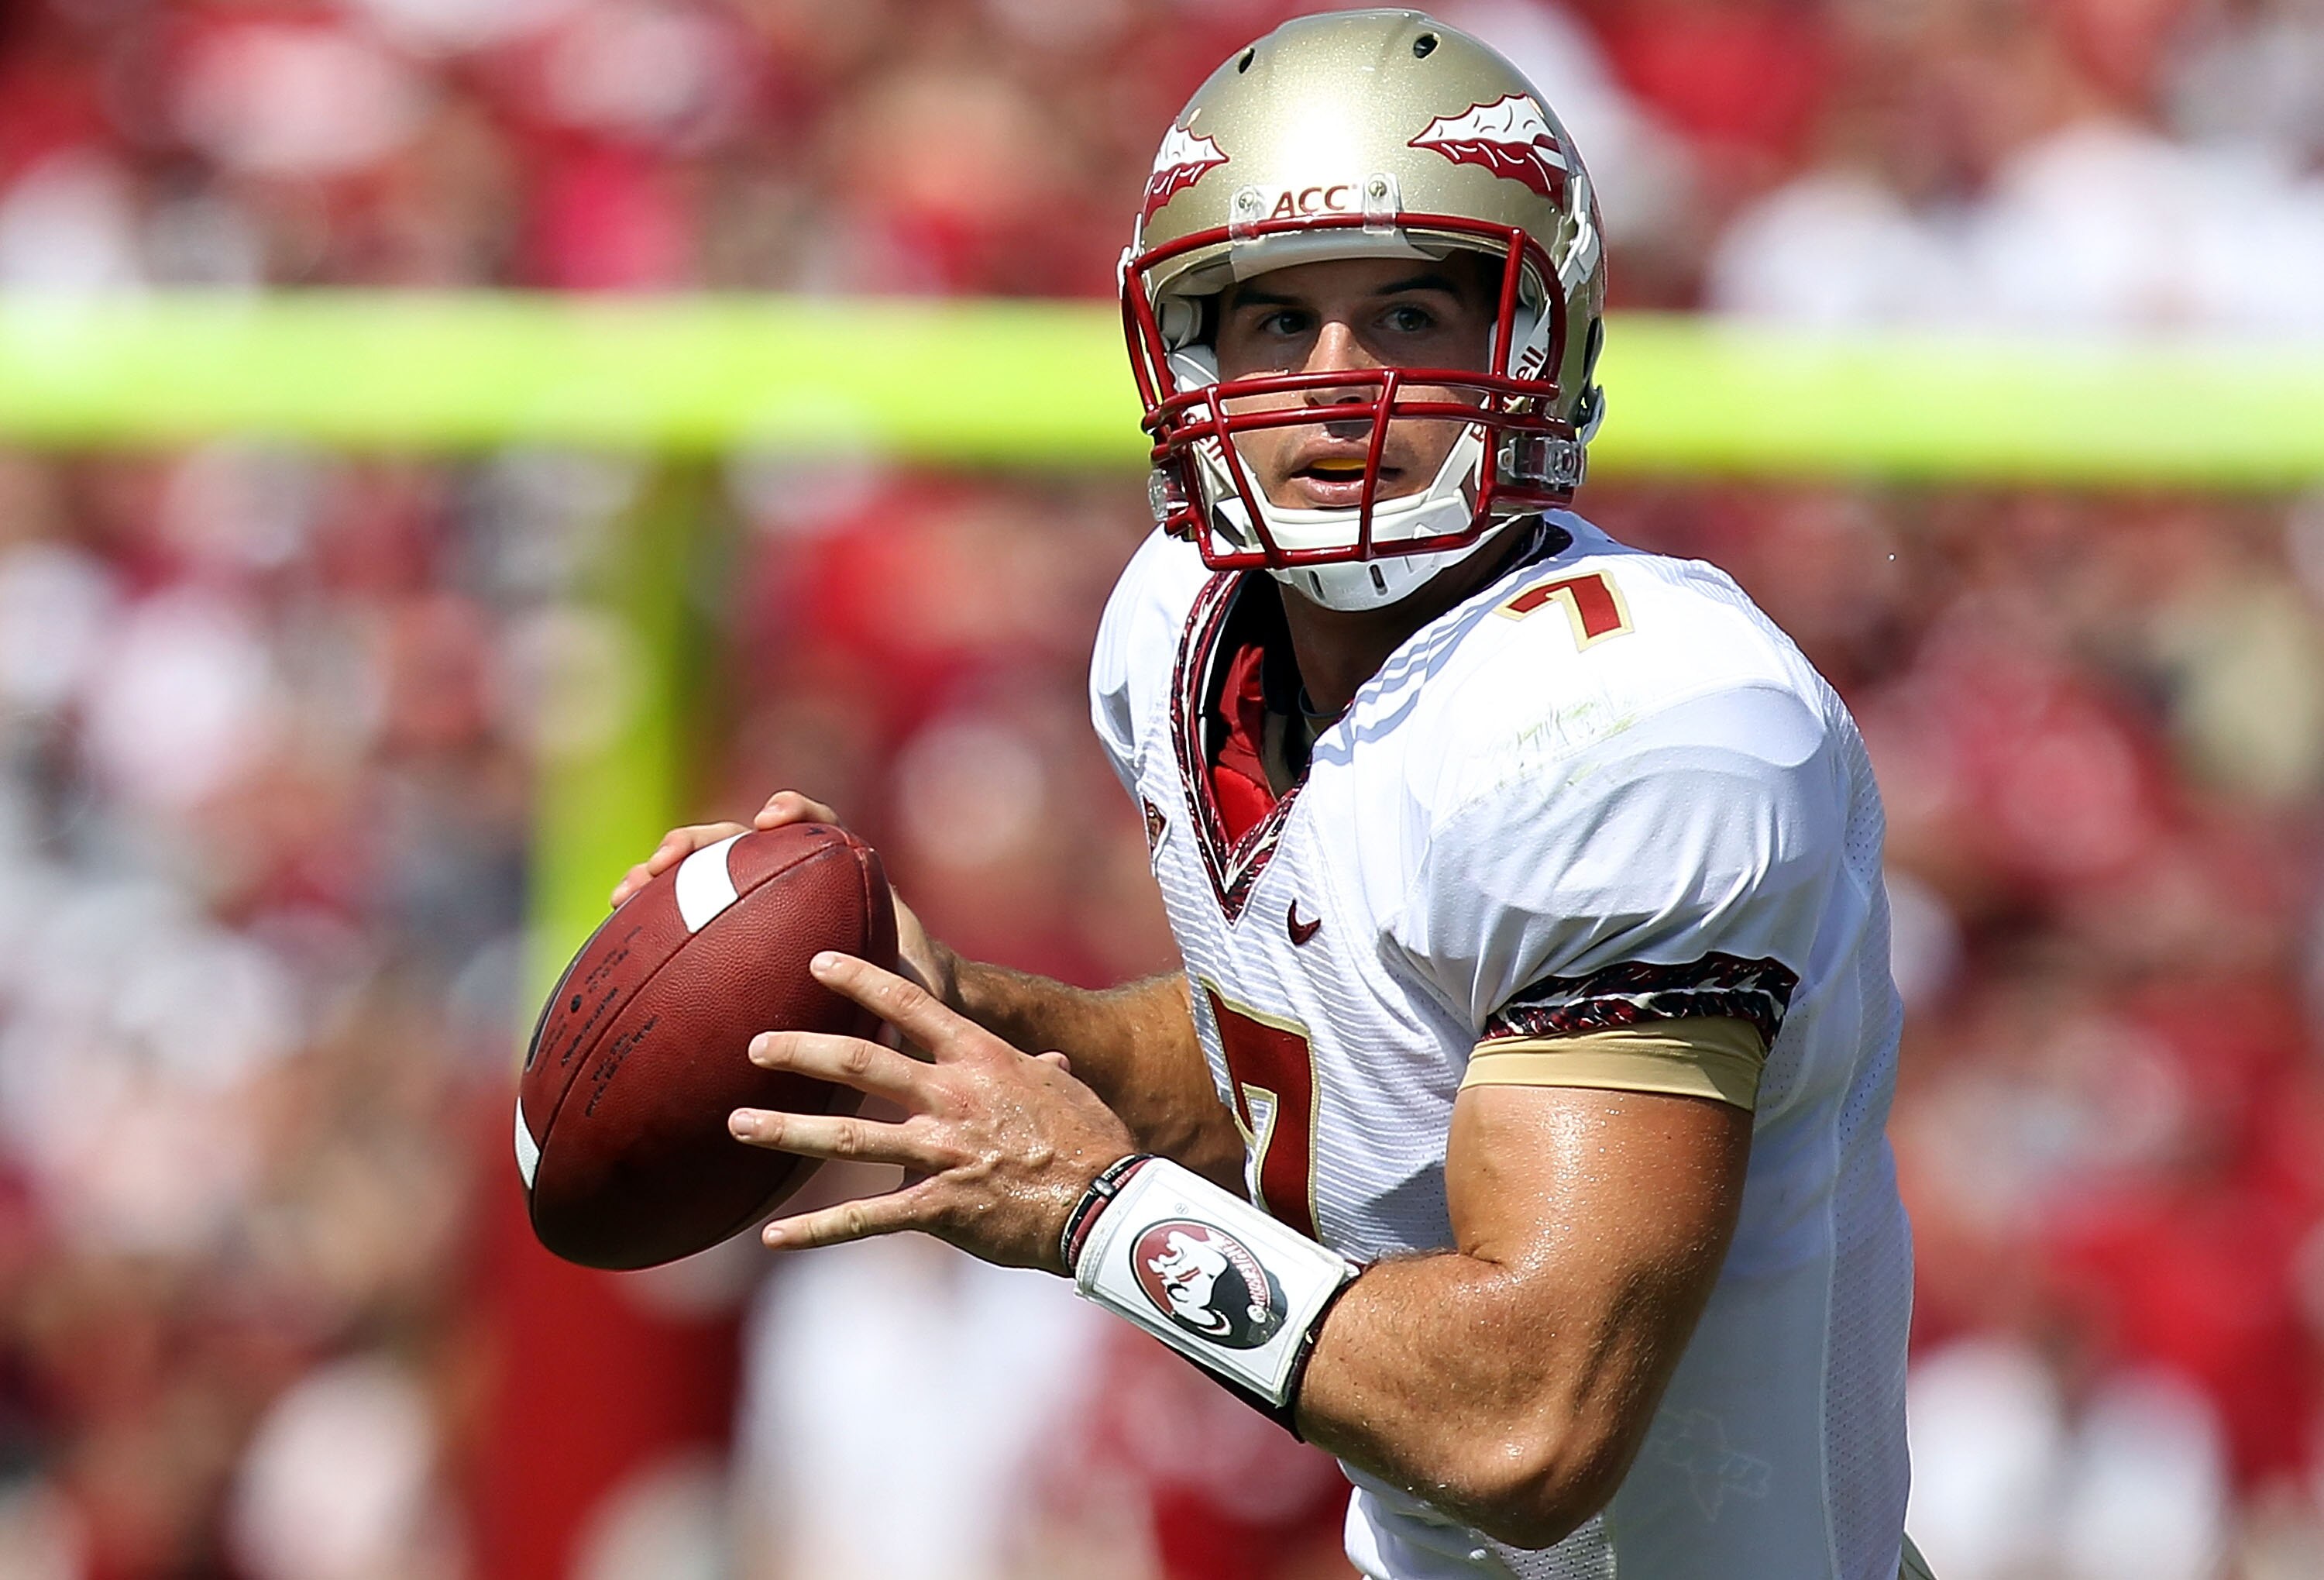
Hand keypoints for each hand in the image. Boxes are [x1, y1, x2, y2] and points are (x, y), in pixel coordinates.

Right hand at [609, 790, 957, 1004]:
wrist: (904, 1001)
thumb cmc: (911, 990)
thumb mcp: (909, 998)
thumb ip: (898, 1006)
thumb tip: (885, 1041)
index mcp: (842, 877)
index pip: (819, 823)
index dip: (795, 812)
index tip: (769, 821)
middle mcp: (795, 878)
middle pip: (739, 841)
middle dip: (697, 842)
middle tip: (664, 861)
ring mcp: (759, 898)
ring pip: (704, 872)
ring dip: (662, 873)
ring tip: (625, 894)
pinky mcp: (735, 925)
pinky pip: (693, 914)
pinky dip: (660, 918)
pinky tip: (621, 936)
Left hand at [728, 951, 1138, 1272]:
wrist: (1105, 1205)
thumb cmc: (1092, 1142)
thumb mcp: (1064, 1091)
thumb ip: (1040, 1070)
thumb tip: (1045, 1058)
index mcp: (981, 1060)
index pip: (911, 1006)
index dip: (861, 979)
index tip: (818, 961)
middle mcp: (951, 1098)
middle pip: (861, 1063)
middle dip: (802, 1051)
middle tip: (755, 1045)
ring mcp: (940, 1152)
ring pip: (846, 1136)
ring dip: (786, 1129)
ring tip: (738, 1124)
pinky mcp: (937, 1206)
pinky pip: (863, 1219)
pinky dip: (814, 1230)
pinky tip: (772, 1237)